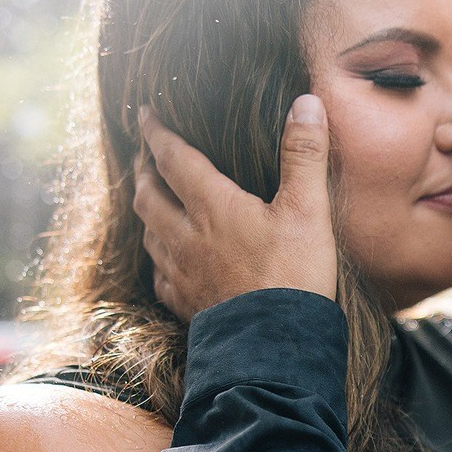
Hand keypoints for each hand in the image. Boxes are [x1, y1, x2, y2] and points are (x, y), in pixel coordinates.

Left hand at [131, 97, 338, 320]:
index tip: (143, 113)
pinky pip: (160, 275)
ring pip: (149, 234)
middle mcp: (186, 237)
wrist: (276, 349)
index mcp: (212, 206)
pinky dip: (159, 258)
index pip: (172, 158)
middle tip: (143, 156)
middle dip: (143, 171)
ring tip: (151, 200)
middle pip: (148, 195)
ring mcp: (183, 274)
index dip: (156, 132)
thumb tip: (306, 102)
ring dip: (147, 211)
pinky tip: (167, 261)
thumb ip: (304, 155)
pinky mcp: (187, 305)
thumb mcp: (308, 211)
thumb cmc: (293, 277)